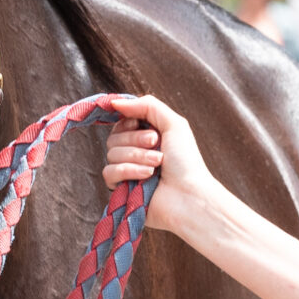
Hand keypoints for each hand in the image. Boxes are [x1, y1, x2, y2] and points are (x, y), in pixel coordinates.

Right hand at [101, 95, 215, 236]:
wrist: (189, 196)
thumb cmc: (186, 161)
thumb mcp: (173, 123)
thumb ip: (147, 105)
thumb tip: (115, 102)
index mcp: (146, 136)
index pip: (121, 121)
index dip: (127, 121)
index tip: (139, 123)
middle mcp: (135, 153)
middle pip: (114, 136)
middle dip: (135, 139)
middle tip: (156, 144)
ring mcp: (127, 172)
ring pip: (111, 153)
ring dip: (137, 156)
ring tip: (157, 164)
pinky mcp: (121, 189)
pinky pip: (109, 172)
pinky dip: (129, 171)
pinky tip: (147, 176)